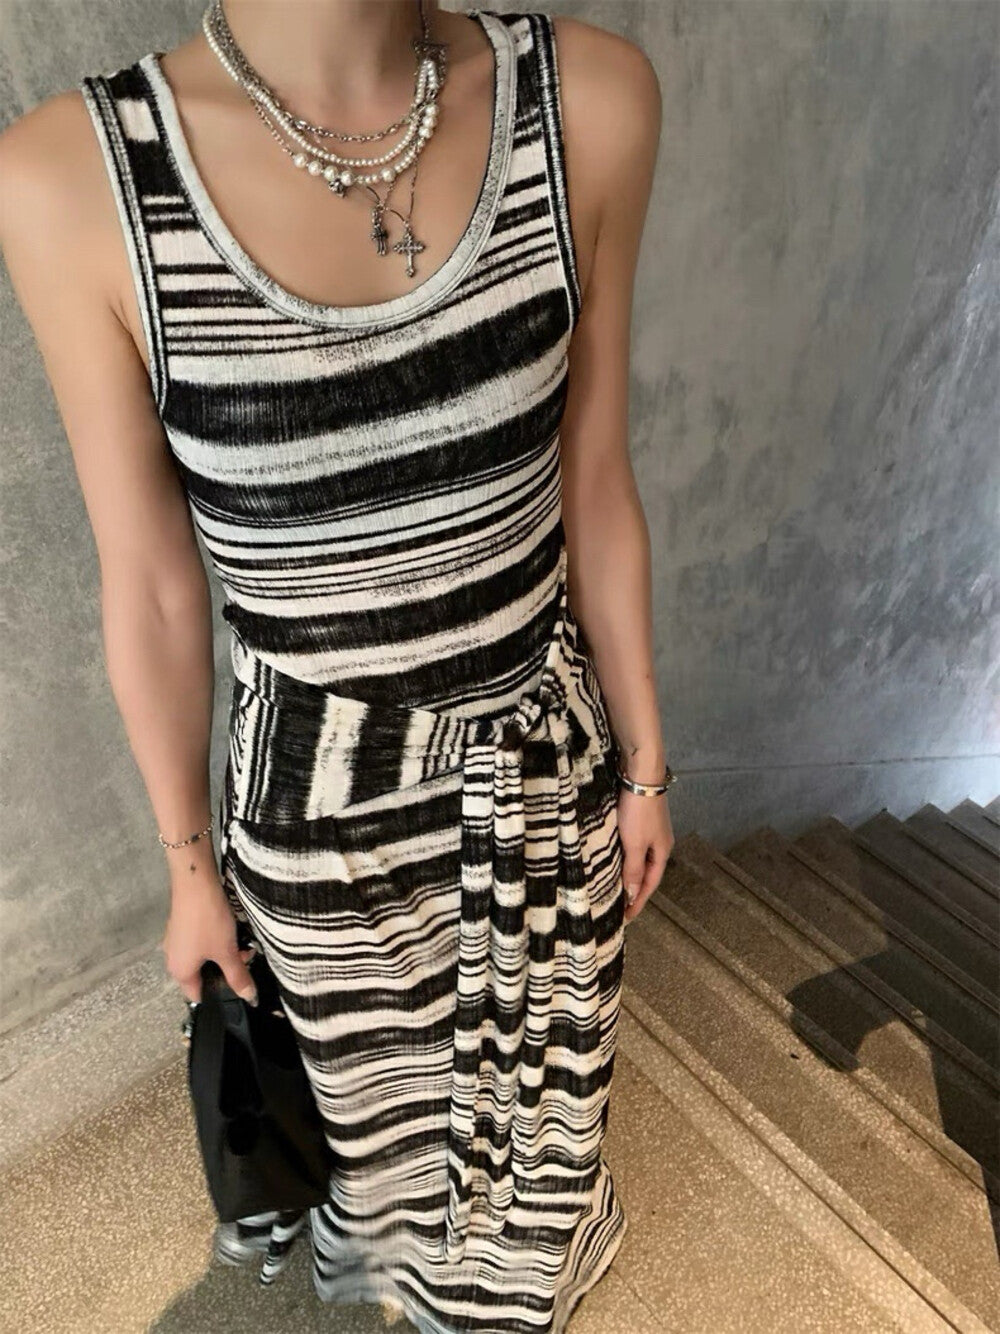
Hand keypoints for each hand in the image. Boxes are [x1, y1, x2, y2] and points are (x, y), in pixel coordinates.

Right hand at [160, 872, 257, 1004]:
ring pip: (204, 957)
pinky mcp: (182, 925)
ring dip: (224, 953)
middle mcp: (173, 959)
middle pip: (202, 975)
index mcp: (180, 972)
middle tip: (245, 958)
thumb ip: (238, 976)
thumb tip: (249, 998)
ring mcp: (176, 941)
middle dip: (226, 969)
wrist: (195, 883)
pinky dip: (215, 940)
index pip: (198, 995)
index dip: (219, 994)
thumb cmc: (208, 921)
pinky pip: (200, 942)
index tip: (238, 984)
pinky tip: (229, 929)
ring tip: (242, 943)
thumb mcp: (227, 951)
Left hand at [617, 788, 674, 922]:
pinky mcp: (639, 820)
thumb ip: (633, 870)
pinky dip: (624, 858)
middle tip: (618, 908)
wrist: (641, 774)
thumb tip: (633, 895)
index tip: (626, 919)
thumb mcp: (635, 844)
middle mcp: (659, 843)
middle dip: (634, 891)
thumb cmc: (639, 811)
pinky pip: (632, 847)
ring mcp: (650, 830)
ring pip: (638, 860)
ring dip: (628, 875)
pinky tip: (613, 861)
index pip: (649, 884)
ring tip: (614, 888)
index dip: (638, 902)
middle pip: (646, 873)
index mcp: (662, 852)